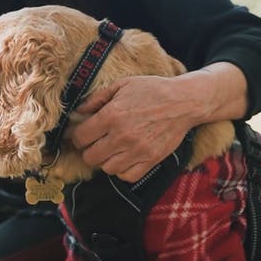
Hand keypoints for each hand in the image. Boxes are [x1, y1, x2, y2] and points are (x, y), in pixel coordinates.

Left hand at [68, 75, 195, 182]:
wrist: (183, 102)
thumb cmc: (151, 90)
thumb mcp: (121, 85)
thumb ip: (96, 98)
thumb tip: (77, 112)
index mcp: (111, 115)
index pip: (80, 138)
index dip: (77, 137)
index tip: (82, 134)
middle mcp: (122, 136)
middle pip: (90, 157)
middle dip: (89, 150)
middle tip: (95, 143)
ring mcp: (137, 150)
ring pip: (107, 168)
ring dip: (106, 161)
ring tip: (111, 150)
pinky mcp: (151, 160)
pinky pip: (127, 176)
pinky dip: (122, 170)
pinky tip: (124, 158)